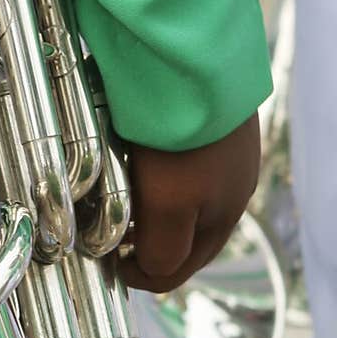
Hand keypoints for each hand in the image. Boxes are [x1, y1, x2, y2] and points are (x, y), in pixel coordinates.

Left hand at [117, 113, 260, 293]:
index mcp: (223, 218)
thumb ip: (163, 251)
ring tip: (119, 201)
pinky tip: (135, 160)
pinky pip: (180, 163)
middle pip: (183, 237)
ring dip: (150, 210)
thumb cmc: (181, 139)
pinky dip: (156, 174)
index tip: (108, 264)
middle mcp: (230, 190)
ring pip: (182, 201)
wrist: (196, 61)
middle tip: (110, 238)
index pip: (179, 270)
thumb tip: (152, 272)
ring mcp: (223, 155)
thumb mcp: (169, 206)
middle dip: (147, 244)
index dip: (141, 276)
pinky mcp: (211, 124)